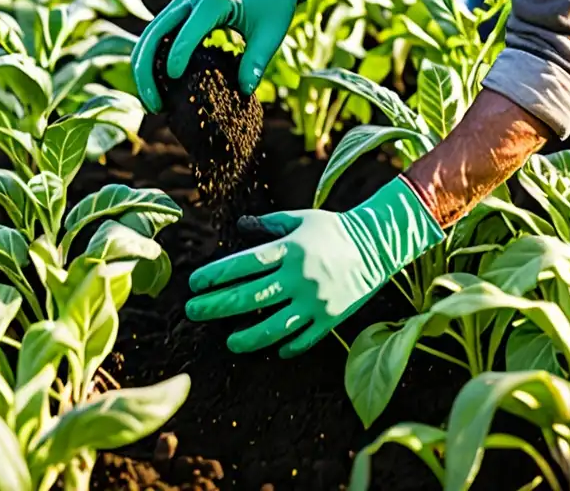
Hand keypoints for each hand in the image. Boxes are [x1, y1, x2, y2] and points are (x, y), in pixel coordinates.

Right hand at [130, 0, 313, 112]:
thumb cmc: (274, 4)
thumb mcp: (271, 34)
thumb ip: (257, 61)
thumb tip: (244, 91)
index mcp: (214, 0)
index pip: (187, 31)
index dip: (177, 57)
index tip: (173, 84)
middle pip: (155, 34)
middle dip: (147, 71)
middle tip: (156, 106)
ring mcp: (181, 2)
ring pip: (150, 35)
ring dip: (144, 68)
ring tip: (153, 102)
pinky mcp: (180, 9)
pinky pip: (158, 35)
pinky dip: (152, 60)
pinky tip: (158, 87)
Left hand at [185, 176, 444, 357]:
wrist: (377, 245)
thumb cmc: (333, 230)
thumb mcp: (300, 219)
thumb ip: (268, 223)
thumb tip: (240, 224)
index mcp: (289, 250)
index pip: (244, 265)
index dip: (216, 275)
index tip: (194, 284)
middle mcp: (299, 277)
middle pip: (250, 297)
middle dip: (216, 306)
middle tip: (193, 311)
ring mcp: (315, 301)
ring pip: (274, 327)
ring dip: (247, 337)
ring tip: (229, 341)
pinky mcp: (330, 318)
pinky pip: (303, 339)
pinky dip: (286, 346)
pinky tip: (271, 349)